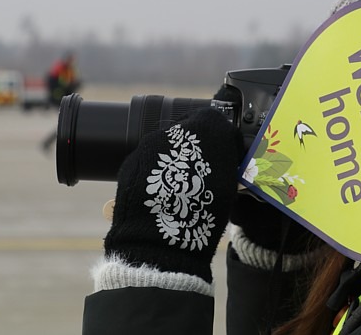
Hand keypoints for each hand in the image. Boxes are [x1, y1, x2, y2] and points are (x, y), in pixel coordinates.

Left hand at [104, 108, 242, 282]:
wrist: (160, 238)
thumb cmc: (202, 210)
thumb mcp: (228, 183)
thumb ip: (227, 160)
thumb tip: (226, 152)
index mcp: (205, 129)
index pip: (216, 122)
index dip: (221, 140)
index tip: (225, 157)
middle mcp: (175, 129)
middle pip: (190, 131)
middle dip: (197, 149)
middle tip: (202, 174)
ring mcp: (149, 144)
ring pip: (168, 145)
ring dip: (176, 160)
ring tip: (180, 188)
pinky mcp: (131, 161)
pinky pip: (150, 160)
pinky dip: (158, 172)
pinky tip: (163, 193)